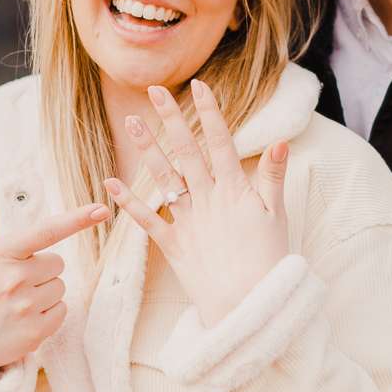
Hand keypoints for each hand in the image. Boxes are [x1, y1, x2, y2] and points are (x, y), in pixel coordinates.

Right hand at [0, 189, 107, 387]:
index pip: (45, 231)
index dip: (76, 219)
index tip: (101, 209)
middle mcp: (13, 279)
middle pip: (58, 263)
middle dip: (42, 270)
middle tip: (13, 283)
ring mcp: (25, 307)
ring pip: (60, 287)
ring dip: (45, 292)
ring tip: (16, 302)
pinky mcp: (34, 333)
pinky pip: (62, 311)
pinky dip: (48, 314)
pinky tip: (23, 318)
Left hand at [105, 81, 288, 326]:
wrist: (249, 305)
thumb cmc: (268, 261)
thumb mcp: (278, 216)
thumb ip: (274, 176)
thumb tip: (280, 140)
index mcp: (235, 190)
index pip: (220, 141)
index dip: (209, 112)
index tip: (198, 85)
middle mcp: (207, 199)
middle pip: (186, 151)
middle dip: (170, 118)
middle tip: (154, 90)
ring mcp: (187, 221)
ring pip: (164, 177)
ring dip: (147, 148)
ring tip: (131, 122)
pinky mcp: (172, 245)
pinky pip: (147, 219)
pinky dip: (129, 201)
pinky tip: (111, 182)